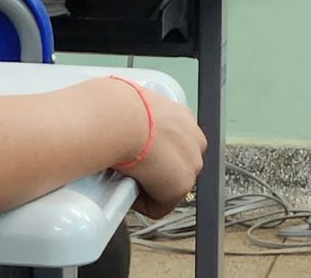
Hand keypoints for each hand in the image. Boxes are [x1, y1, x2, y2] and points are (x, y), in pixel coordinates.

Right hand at [118, 84, 206, 219]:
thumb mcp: (129, 104)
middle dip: (155, 170)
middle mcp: (194, 139)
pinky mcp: (179, 188)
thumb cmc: (116, 108)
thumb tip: (116, 121)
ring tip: (124, 178)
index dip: (154, 151)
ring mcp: (191, 164)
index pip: (174, 141)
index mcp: (182, 117)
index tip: (137, 152)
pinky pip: (159, 205)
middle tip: (129, 167)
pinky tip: (126, 188)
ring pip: (169, 186)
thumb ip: (136, 116)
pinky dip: (141, 202)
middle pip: (176, 165)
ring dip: (149, 185)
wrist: (120, 119)